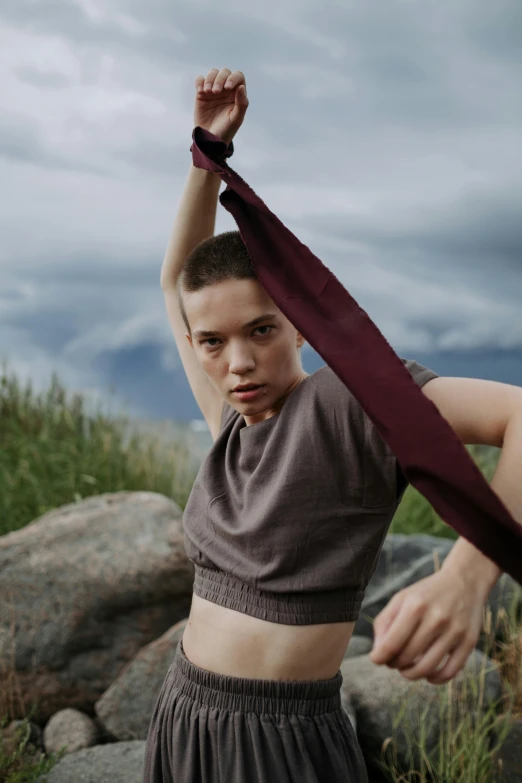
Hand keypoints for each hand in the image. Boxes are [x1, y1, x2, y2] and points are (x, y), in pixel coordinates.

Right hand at [193, 67, 248, 145]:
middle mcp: (226, 90)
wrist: (209, 139)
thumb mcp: (236, 119)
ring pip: (213, 73)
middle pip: (224, 72)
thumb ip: (241, 104)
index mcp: (237, 94)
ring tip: (207, 92)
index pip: (238, 77)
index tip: (227, 87)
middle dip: (220, 79)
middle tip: (216, 92)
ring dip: (210, 79)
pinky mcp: (201, 93)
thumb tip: (241, 87)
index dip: (233, 78)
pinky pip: (200, 80)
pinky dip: (200, 82)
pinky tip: (201, 91)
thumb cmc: (226, 131)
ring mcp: (213, 90)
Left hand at [369, 570, 484, 683]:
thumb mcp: (402, 598)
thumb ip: (385, 622)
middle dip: (395, 664)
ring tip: (406, 669)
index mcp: (415, 606)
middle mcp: (436, 619)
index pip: (391, 643)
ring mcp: (454, 631)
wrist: (464, 581)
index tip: (376, 660)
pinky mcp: (469, 642)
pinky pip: (450, 672)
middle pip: (407, 657)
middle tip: (393, 661)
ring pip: (427, 668)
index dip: (379, 657)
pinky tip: (427, 675)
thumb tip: (377, 654)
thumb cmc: (426, 593)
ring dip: (411, 674)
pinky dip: (435, 679)